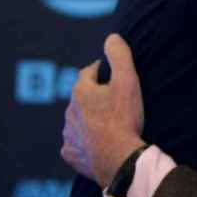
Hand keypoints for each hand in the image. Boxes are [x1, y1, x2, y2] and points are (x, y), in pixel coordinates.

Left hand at [61, 34, 145, 187]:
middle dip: (93, 96)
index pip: (88, 73)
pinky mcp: (71, 154)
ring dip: (87, 119)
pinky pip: (75, 144)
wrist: (119, 160)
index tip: (109, 72)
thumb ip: (120, 56)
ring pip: (77, 121)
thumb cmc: (124, 119)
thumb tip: (112, 37)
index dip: (99, 71)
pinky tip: (95, 144)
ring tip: (106, 124)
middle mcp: (70, 112)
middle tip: (112, 100)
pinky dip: (83, 142)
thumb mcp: (127, 81)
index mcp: (82, 92)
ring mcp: (69, 134)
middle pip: (81, 98)